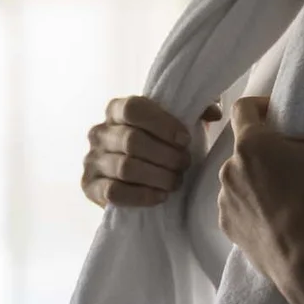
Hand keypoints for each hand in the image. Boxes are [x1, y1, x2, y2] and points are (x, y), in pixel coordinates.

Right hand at [82, 97, 222, 208]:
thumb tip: (214, 112)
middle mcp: (99, 132)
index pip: (132, 108)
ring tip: (176, 181)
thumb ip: (196, 111)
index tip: (185, 139)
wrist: (139, 180)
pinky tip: (161, 196)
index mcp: (116, 109)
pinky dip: (142, 195)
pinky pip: (114, 192)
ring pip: (125, 168)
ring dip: (158, 176)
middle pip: (132, 141)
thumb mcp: (176, 125)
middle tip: (185, 164)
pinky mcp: (89, 187)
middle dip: (166, 155)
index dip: (162, 124)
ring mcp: (92, 160)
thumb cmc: (161, 147)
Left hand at [216, 96, 303, 303]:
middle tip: (295, 157)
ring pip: (240, 176)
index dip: (261, 104)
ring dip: (258, 177)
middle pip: (245, 145)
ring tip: (287, 191)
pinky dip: (253, 204)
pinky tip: (276, 215)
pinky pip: (238, 205)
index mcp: (250, 144)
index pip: (243, 107)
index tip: (281, 113)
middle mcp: (228, 168)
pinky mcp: (227, 226)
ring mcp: (225, 200)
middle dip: (267, 146)